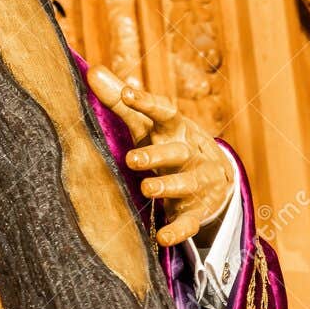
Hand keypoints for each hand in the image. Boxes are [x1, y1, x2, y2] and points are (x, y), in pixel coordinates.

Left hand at [87, 66, 231, 248]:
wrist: (216, 177)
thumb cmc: (168, 142)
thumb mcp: (147, 124)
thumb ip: (120, 101)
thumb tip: (93, 70)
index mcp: (175, 129)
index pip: (164, 112)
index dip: (146, 103)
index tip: (127, 94)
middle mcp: (189, 153)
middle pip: (177, 151)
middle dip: (157, 154)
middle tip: (133, 158)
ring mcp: (196, 183)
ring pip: (186, 183)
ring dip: (168, 186)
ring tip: (147, 189)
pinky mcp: (197, 211)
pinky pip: (189, 222)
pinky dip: (178, 230)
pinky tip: (163, 238)